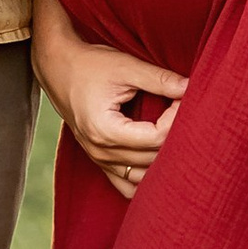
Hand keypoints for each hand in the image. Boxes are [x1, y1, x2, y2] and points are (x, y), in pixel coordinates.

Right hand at [37, 23, 187, 199]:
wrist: (57, 66)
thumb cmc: (90, 64)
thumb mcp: (126, 66)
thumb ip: (160, 80)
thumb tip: (190, 88)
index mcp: (105, 130)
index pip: (156, 138)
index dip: (176, 119)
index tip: (184, 98)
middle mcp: (100, 151)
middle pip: (153, 158)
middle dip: (175, 137)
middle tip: (185, 111)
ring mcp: (98, 159)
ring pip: (142, 177)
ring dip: (163, 160)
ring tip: (177, 134)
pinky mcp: (99, 160)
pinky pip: (126, 185)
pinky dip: (145, 178)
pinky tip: (160, 161)